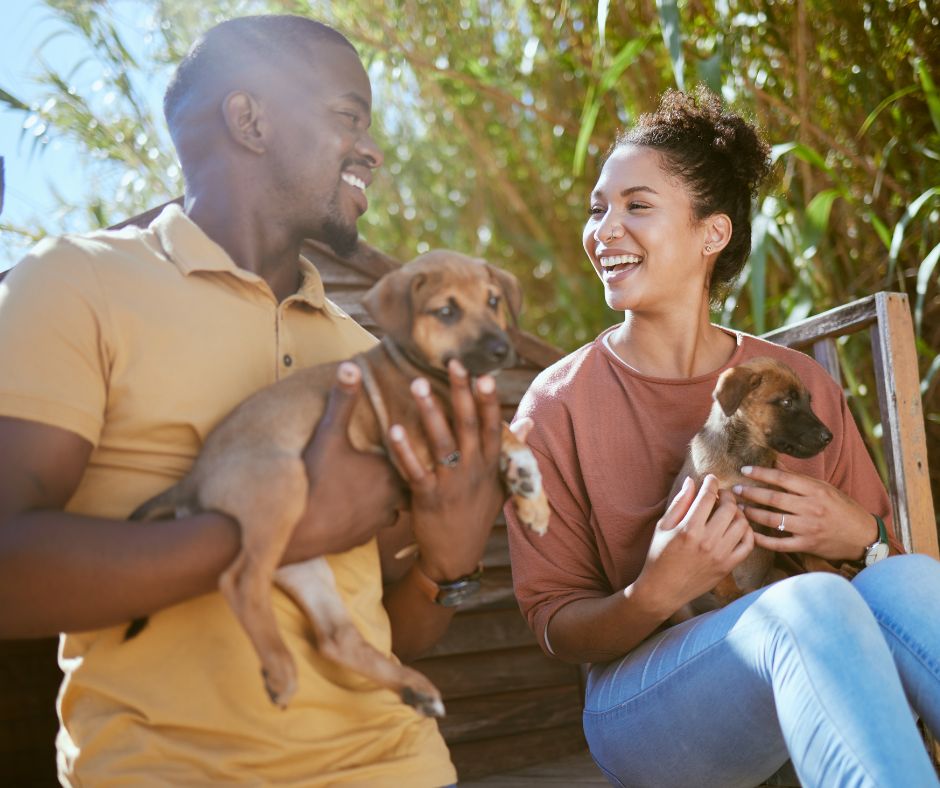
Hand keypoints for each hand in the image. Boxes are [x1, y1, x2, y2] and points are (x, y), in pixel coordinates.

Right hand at [283, 362, 407, 563]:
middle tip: (390, 463)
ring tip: (371, 485)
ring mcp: (376, 524)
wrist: (294, 529)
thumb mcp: (328, 435)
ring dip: (384, 499)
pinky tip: (351, 507)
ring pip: (392, 509)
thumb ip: (343, 400)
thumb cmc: (313, 478)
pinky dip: (366, 517)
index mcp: (389, 472)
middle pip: (405, 485)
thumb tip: (351, 366)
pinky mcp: (360, 541)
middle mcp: (390, 500)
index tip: (404, 441)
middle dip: (400, 475)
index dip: (408, 450)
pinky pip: (372, 526)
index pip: (412, 459)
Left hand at [387, 359, 503, 580]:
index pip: (493, 427)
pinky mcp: (427, 498)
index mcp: (490, 465)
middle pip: (469, 426)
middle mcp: (473, 471)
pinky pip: (415, 470)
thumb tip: (529, 422)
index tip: (484, 374)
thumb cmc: (476, 516)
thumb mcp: (501, 485)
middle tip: (453, 363)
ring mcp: (451, 484)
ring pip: (442, 442)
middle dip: (461, 393)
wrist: (455, 557)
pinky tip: (394, 428)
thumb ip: (512, 452)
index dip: (488, 400)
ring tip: (417, 384)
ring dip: (430, 412)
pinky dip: (405, 450)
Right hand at [636, 475, 753, 615]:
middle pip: (729, 508)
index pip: (707, 497)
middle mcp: (707, 542)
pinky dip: (747, 532)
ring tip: (729, 510)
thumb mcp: (663, 526)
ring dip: (738, 512)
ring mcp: (720, 555)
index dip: (711, 483)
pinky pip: (748, 545)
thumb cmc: (658, 556)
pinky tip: (737, 527)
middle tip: (722, 494)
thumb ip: (679, 503)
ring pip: (742, 524)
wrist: (663, 590)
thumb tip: (691, 482)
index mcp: (688, 529)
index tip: (711, 478)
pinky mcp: (728, 567)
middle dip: (727, 495)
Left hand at [733, 465, 876, 561]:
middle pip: (773, 498)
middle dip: (750, 492)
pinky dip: (762, 539)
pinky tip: (749, 533)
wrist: (863, 536)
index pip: (782, 478)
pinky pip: (779, 543)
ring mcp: (808, 527)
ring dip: (752, 513)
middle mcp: (811, 507)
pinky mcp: (807, 545)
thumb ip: (799, 479)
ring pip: (772, 520)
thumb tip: (775, 463)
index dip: (761, 473)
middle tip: (735, 489)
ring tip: (739, 508)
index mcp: (815, 490)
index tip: (744, 470)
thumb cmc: (843, 508)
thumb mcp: (825, 488)